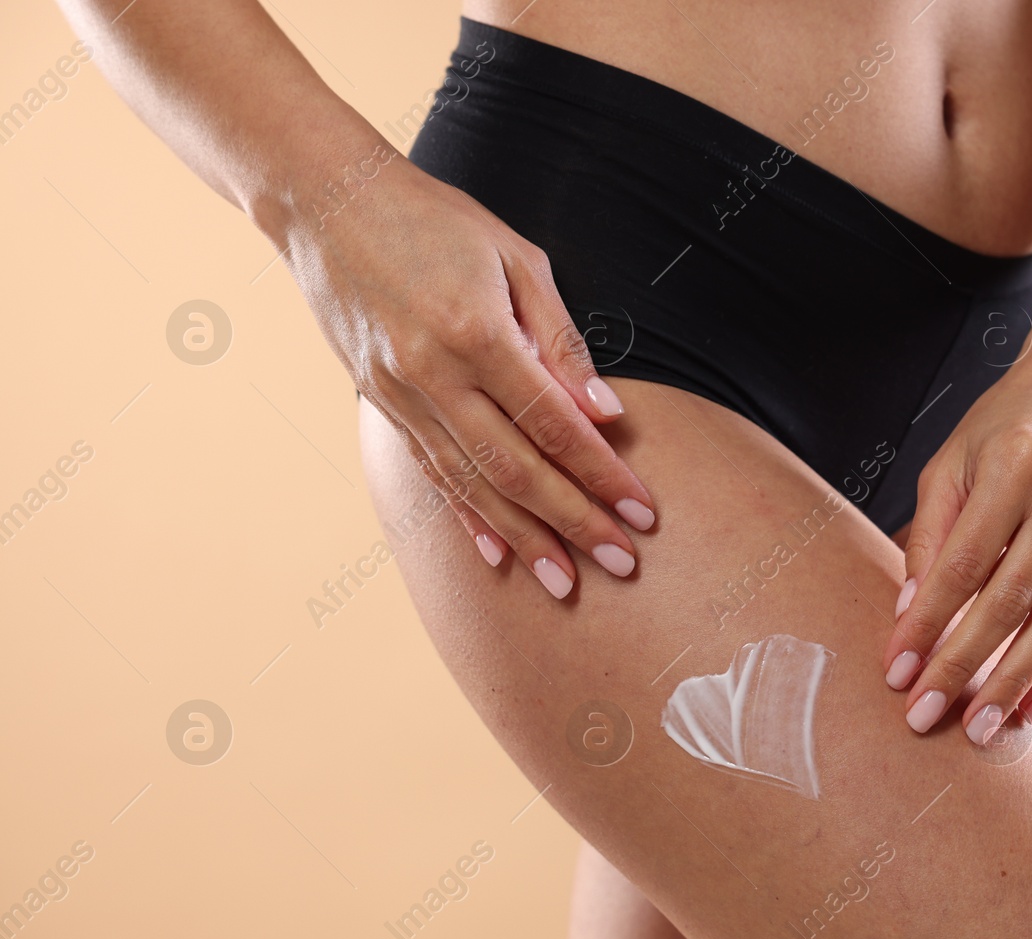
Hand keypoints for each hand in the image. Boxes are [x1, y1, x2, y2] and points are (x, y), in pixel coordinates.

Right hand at [275, 151, 653, 597]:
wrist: (326, 201)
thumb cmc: (436, 219)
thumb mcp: (515, 258)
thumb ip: (560, 339)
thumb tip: (605, 412)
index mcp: (475, 332)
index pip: (554, 424)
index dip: (603, 474)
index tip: (643, 511)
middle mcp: (433, 375)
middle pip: (516, 469)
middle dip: (575, 522)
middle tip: (623, 562)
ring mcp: (400, 395)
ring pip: (472, 484)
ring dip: (525, 538)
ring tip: (566, 582)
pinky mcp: (380, 402)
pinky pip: (432, 473)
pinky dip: (468, 518)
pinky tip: (499, 554)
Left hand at [883, 335, 1031, 742]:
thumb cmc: (1013, 417)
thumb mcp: (954, 456)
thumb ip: (931, 531)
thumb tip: (908, 613)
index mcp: (1015, 466)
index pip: (963, 564)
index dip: (928, 624)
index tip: (897, 672)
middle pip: (1011, 600)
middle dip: (966, 666)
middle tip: (928, 717)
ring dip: (1017, 682)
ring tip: (981, 729)